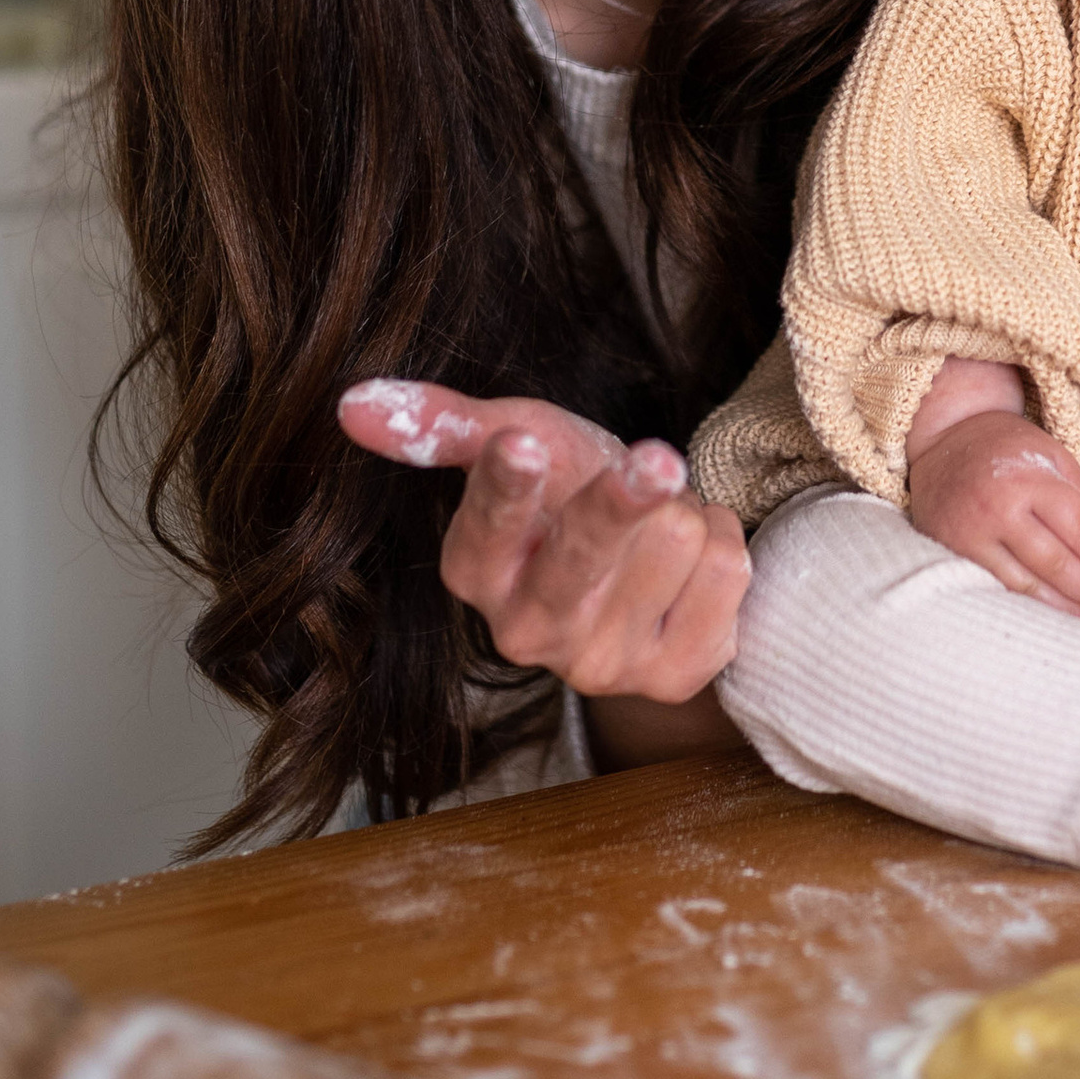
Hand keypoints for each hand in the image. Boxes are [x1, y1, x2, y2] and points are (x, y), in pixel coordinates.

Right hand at [338, 377, 749, 701]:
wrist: (642, 565)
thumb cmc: (568, 488)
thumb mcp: (515, 439)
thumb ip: (441, 424)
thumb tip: (352, 403)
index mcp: (477, 573)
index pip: (488, 529)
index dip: (507, 487)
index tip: (518, 446)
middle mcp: (529, 634)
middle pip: (584, 553)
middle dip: (622, 496)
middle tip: (656, 457)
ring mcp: (603, 665)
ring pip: (674, 543)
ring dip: (681, 508)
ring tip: (657, 518)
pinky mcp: (675, 675)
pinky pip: (727, 574)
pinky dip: (720, 539)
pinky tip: (691, 558)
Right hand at [906, 408, 1079, 616]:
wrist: (944, 440)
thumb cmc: (1008, 448)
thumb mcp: (1050, 455)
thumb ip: (1075, 498)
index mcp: (1029, 479)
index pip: (1078, 528)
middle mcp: (999, 508)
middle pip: (1055, 562)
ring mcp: (973, 534)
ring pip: (1026, 584)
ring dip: (1064, 607)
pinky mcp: (954, 552)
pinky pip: (998, 587)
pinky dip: (1028, 605)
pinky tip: (1050, 615)